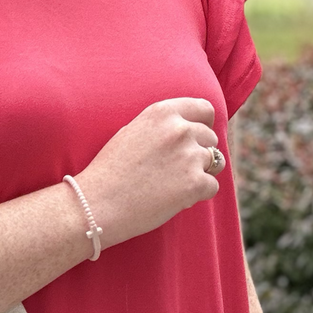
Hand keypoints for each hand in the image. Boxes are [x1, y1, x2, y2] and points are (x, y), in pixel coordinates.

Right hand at [75, 98, 221, 248]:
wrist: (96, 203)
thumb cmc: (109, 172)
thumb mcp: (132, 132)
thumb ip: (162, 127)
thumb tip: (190, 130)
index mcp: (163, 112)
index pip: (204, 109)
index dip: (204, 125)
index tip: (196, 139)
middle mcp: (179, 129)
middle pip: (210, 138)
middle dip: (199, 154)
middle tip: (175, 171)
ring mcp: (189, 156)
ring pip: (215, 162)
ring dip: (200, 174)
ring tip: (173, 185)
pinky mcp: (195, 183)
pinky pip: (212, 186)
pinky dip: (198, 194)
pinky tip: (175, 198)